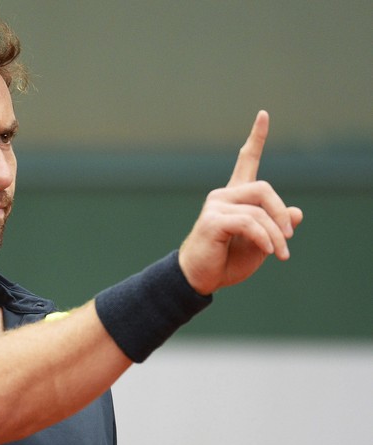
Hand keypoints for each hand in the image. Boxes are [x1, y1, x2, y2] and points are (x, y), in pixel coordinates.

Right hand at [178, 110, 303, 295]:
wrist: (199, 279)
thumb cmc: (226, 261)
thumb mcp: (261, 243)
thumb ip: (276, 227)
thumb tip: (296, 212)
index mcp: (234, 197)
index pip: (245, 160)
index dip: (256, 138)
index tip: (263, 114)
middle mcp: (223, 196)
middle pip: (264, 188)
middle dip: (281, 214)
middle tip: (289, 238)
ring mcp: (215, 206)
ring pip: (259, 210)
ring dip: (276, 236)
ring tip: (280, 255)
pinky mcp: (212, 221)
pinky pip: (249, 223)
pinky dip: (264, 239)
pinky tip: (268, 251)